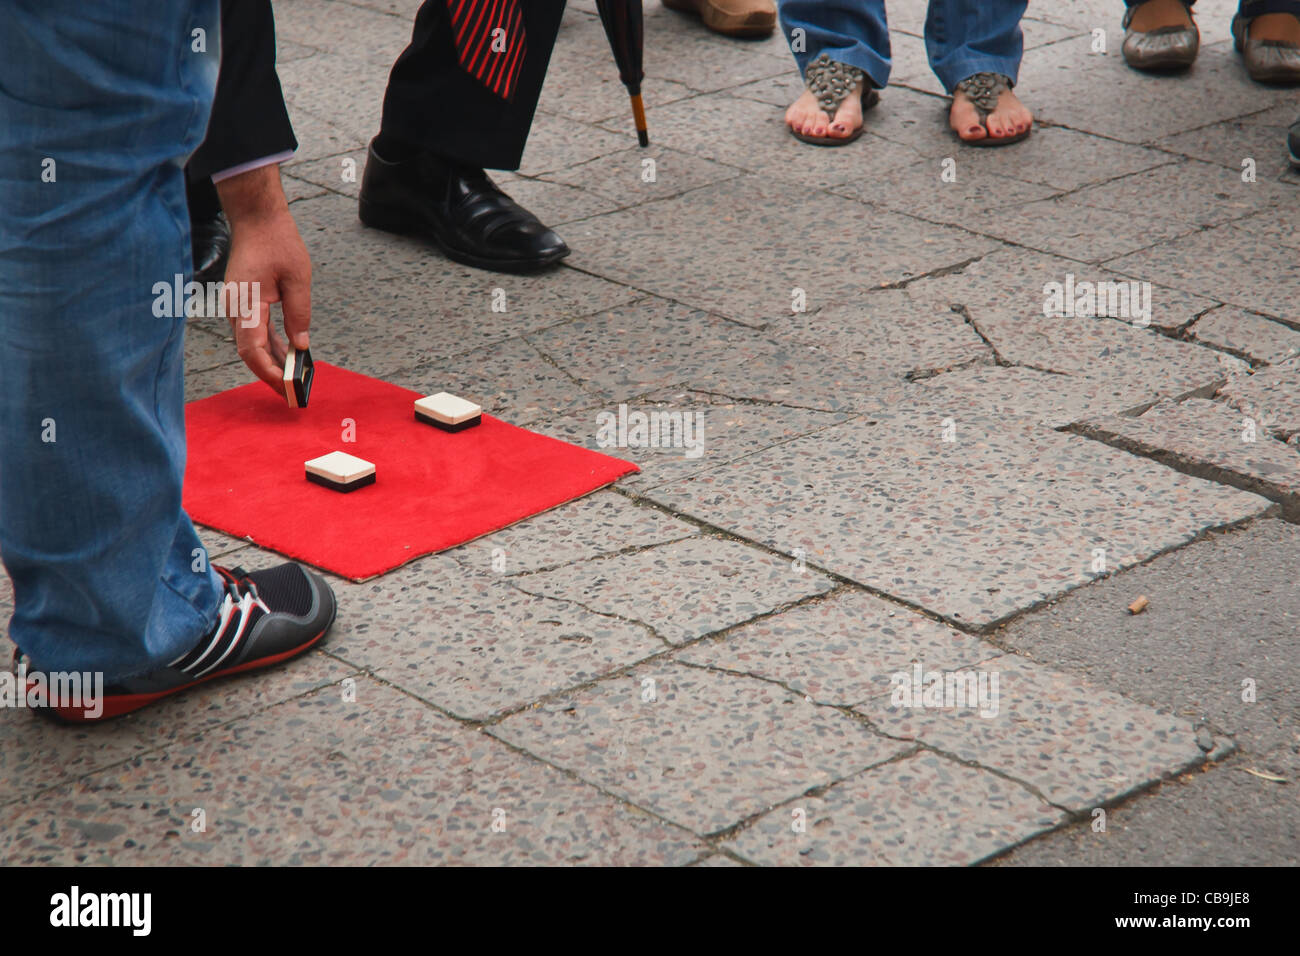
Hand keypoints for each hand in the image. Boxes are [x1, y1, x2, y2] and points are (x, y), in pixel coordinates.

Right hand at [215, 165, 311, 397]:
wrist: (256, 218)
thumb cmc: (277, 242)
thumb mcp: (298, 278)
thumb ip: (299, 314)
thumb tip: (301, 346)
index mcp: (245, 303)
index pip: (251, 349)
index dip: (267, 372)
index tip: (286, 387)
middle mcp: (235, 309)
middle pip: (250, 352)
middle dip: (270, 375)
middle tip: (293, 394)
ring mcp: (237, 307)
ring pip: (252, 344)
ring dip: (272, 363)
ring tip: (294, 381)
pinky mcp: (244, 304)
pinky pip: (255, 332)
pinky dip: (271, 347)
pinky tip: (289, 358)